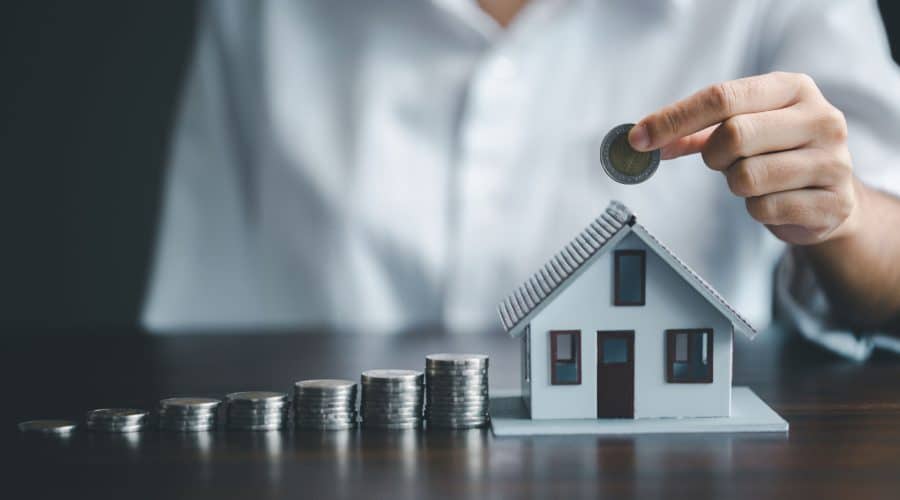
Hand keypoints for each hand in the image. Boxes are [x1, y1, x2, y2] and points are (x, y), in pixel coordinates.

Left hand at [629, 72, 861, 245]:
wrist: (832, 197)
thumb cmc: (777, 154)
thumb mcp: (742, 127)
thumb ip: (694, 131)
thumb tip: (643, 138)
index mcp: (793, 88)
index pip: (722, 97)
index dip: (674, 119)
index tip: (639, 138)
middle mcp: (820, 118)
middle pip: (734, 135)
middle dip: (713, 155)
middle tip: (721, 161)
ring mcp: (833, 161)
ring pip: (747, 177)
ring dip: (736, 184)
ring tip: (756, 179)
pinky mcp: (833, 202)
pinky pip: (764, 209)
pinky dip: (756, 209)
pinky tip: (775, 200)